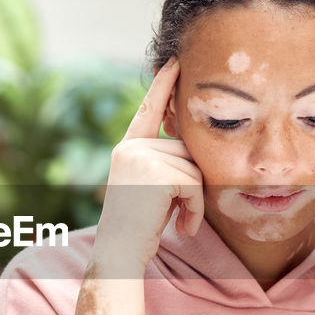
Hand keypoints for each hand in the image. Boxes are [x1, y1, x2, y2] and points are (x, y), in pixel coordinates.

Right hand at [93, 57, 203, 271]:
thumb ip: (164, 163)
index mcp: (127, 148)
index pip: (149, 110)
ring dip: (196, 200)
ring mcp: (141, 157)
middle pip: (186, 148)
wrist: (118, 254)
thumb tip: (194, 146)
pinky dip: (196, 209)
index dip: (163, 86)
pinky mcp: (156, 173)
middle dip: (192, 182)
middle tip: (181, 214)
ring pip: (194, 167)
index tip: (175, 61)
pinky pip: (195, 184)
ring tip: (180, 222)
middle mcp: (131, 147)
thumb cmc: (137, 228)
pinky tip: (183, 227)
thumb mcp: (148, 188)